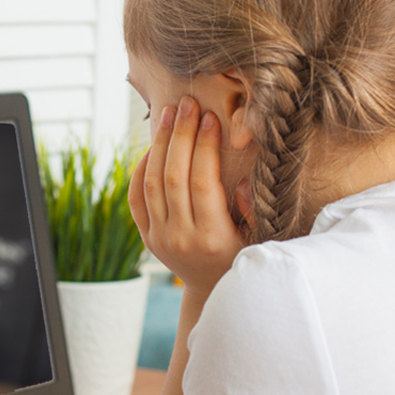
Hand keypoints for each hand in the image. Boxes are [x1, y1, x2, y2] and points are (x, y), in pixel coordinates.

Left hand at [129, 96, 245, 296]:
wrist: (212, 291)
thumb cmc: (243, 257)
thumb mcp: (258, 239)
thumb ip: (252, 210)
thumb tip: (239, 181)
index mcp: (212, 237)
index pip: (203, 182)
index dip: (205, 146)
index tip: (211, 118)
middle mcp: (180, 238)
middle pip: (173, 176)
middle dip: (181, 135)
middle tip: (187, 104)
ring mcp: (159, 238)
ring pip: (151, 183)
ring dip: (160, 144)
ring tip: (170, 114)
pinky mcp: (146, 237)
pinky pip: (136, 197)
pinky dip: (141, 168)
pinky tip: (154, 145)